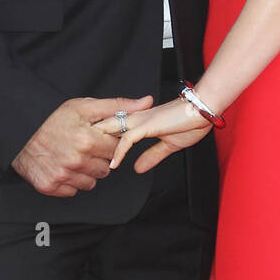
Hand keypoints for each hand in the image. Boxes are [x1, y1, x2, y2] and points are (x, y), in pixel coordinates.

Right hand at [12, 94, 152, 195]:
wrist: (19, 131)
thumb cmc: (52, 118)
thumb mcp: (85, 106)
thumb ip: (118, 106)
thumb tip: (146, 102)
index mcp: (87, 140)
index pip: (116, 151)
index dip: (108, 144)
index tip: (98, 138)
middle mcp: (76, 161)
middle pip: (106, 169)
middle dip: (98, 159)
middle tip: (83, 146)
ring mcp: (62, 176)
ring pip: (91, 182)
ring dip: (86, 172)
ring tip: (72, 156)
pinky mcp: (50, 187)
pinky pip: (73, 191)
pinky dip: (70, 181)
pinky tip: (62, 166)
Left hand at [94, 97, 212, 174]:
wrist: (203, 111)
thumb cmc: (190, 122)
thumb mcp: (167, 146)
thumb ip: (151, 155)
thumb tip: (137, 168)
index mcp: (140, 120)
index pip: (113, 126)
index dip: (99, 138)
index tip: (87, 151)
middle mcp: (136, 118)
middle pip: (105, 125)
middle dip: (90, 139)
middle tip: (75, 153)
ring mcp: (141, 121)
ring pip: (112, 130)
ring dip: (100, 146)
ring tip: (88, 161)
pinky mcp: (148, 126)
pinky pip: (128, 139)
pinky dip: (120, 152)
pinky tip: (114, 164)